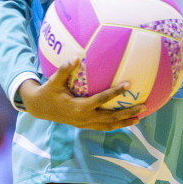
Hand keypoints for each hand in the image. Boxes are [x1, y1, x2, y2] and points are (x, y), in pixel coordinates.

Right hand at [18, 59, 141, 129]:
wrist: (39, 108)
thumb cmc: (48, 92)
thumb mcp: (54, 81)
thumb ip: (64, 70)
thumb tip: (76, 56)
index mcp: (78, 107)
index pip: (101, 99)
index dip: (115, 92)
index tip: (128, 85)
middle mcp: (84, 118)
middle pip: (110, 118)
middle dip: (127, 113)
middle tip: (143, 106)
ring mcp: (85, 124)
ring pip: (108, 125)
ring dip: (124, 122)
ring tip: (139, 118)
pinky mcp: (84, 125)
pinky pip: (103, 126)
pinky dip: (115, 124)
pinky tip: (125, 120)